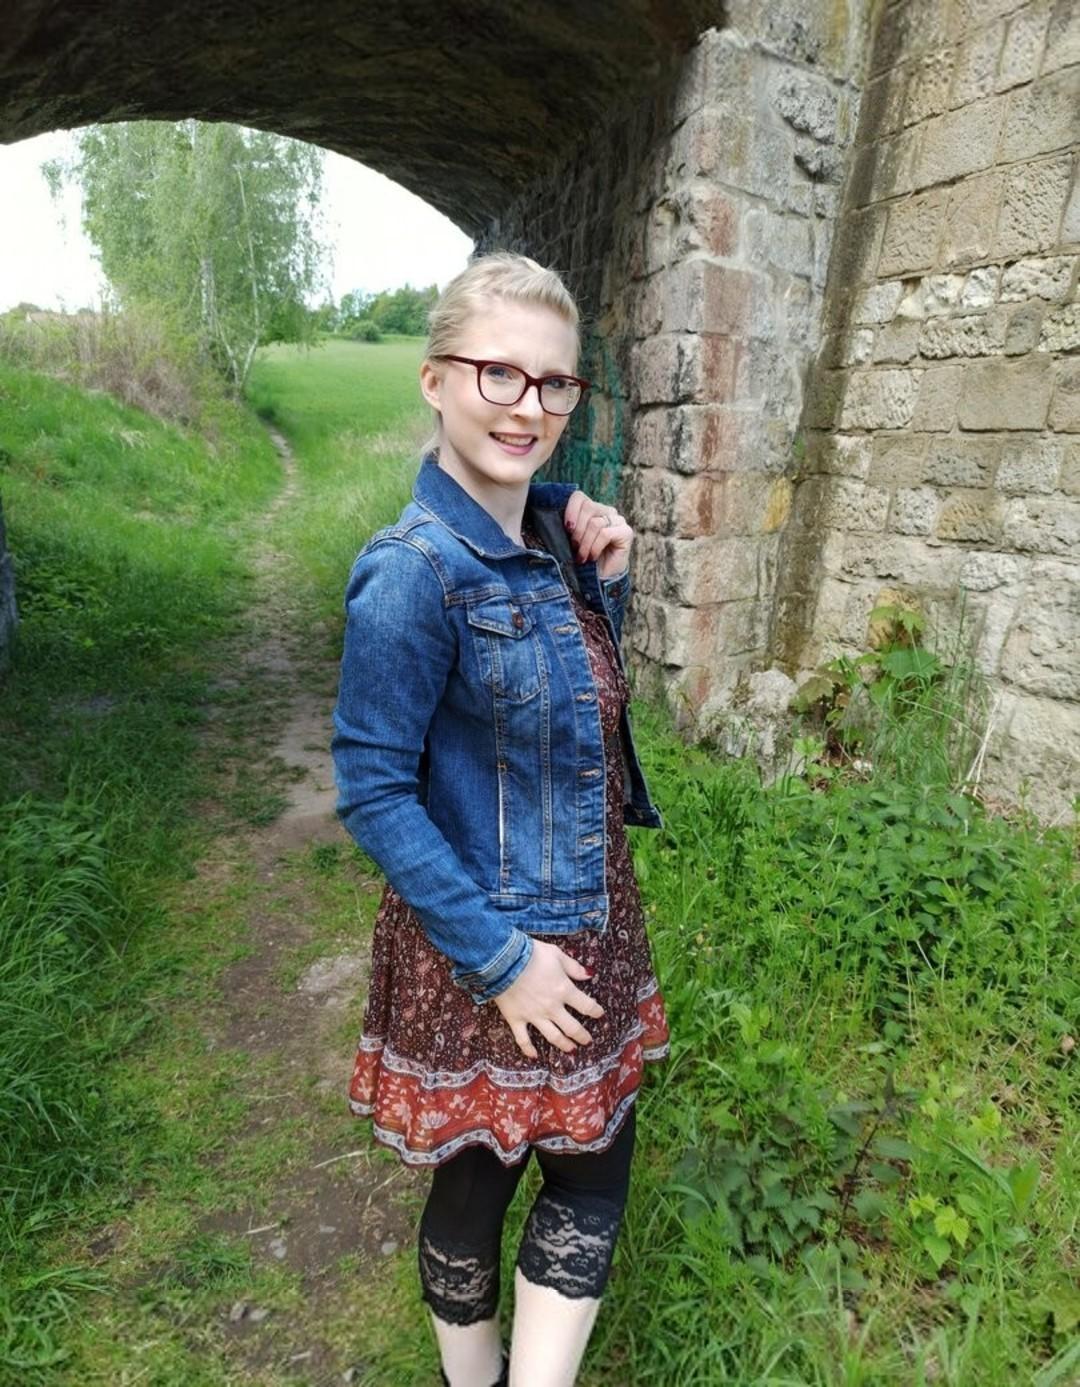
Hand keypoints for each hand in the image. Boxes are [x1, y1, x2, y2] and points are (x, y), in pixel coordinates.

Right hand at [492, 939, 604, 1058]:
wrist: (503, 960)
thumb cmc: (531, 954)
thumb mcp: (556, 954)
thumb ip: (573, 967)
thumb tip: (589, 975)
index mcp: (564, 990)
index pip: (586, 1005)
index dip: (595, 1011)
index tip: (599, 1014)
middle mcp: (552, 1007)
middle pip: (572, 1027)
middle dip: (582, 1035)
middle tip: (587, 1040)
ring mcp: (534, 1016)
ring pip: (553, 1036)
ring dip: (564, 1045)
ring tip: (571, 1049)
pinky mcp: (516, 1019)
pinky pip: (523, 1039)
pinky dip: (528, 1049)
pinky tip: (534, 1056)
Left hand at [564, 490, 632, 580]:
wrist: (599, 580)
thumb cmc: (583, 559)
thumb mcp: (570, 539)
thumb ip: (567, 525)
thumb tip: (553, 515)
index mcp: (592, 509)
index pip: (579, 497)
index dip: (570, 510)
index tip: (566, 529)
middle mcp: (607, 511)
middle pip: (588, 507)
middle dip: (577, 531)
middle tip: (574, 547)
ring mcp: (618, 520)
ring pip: (595, 523)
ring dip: (585, 544)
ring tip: (582, 557)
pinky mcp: (626, 532)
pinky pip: (605, 533)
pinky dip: (595, 548)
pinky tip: (592, 557)